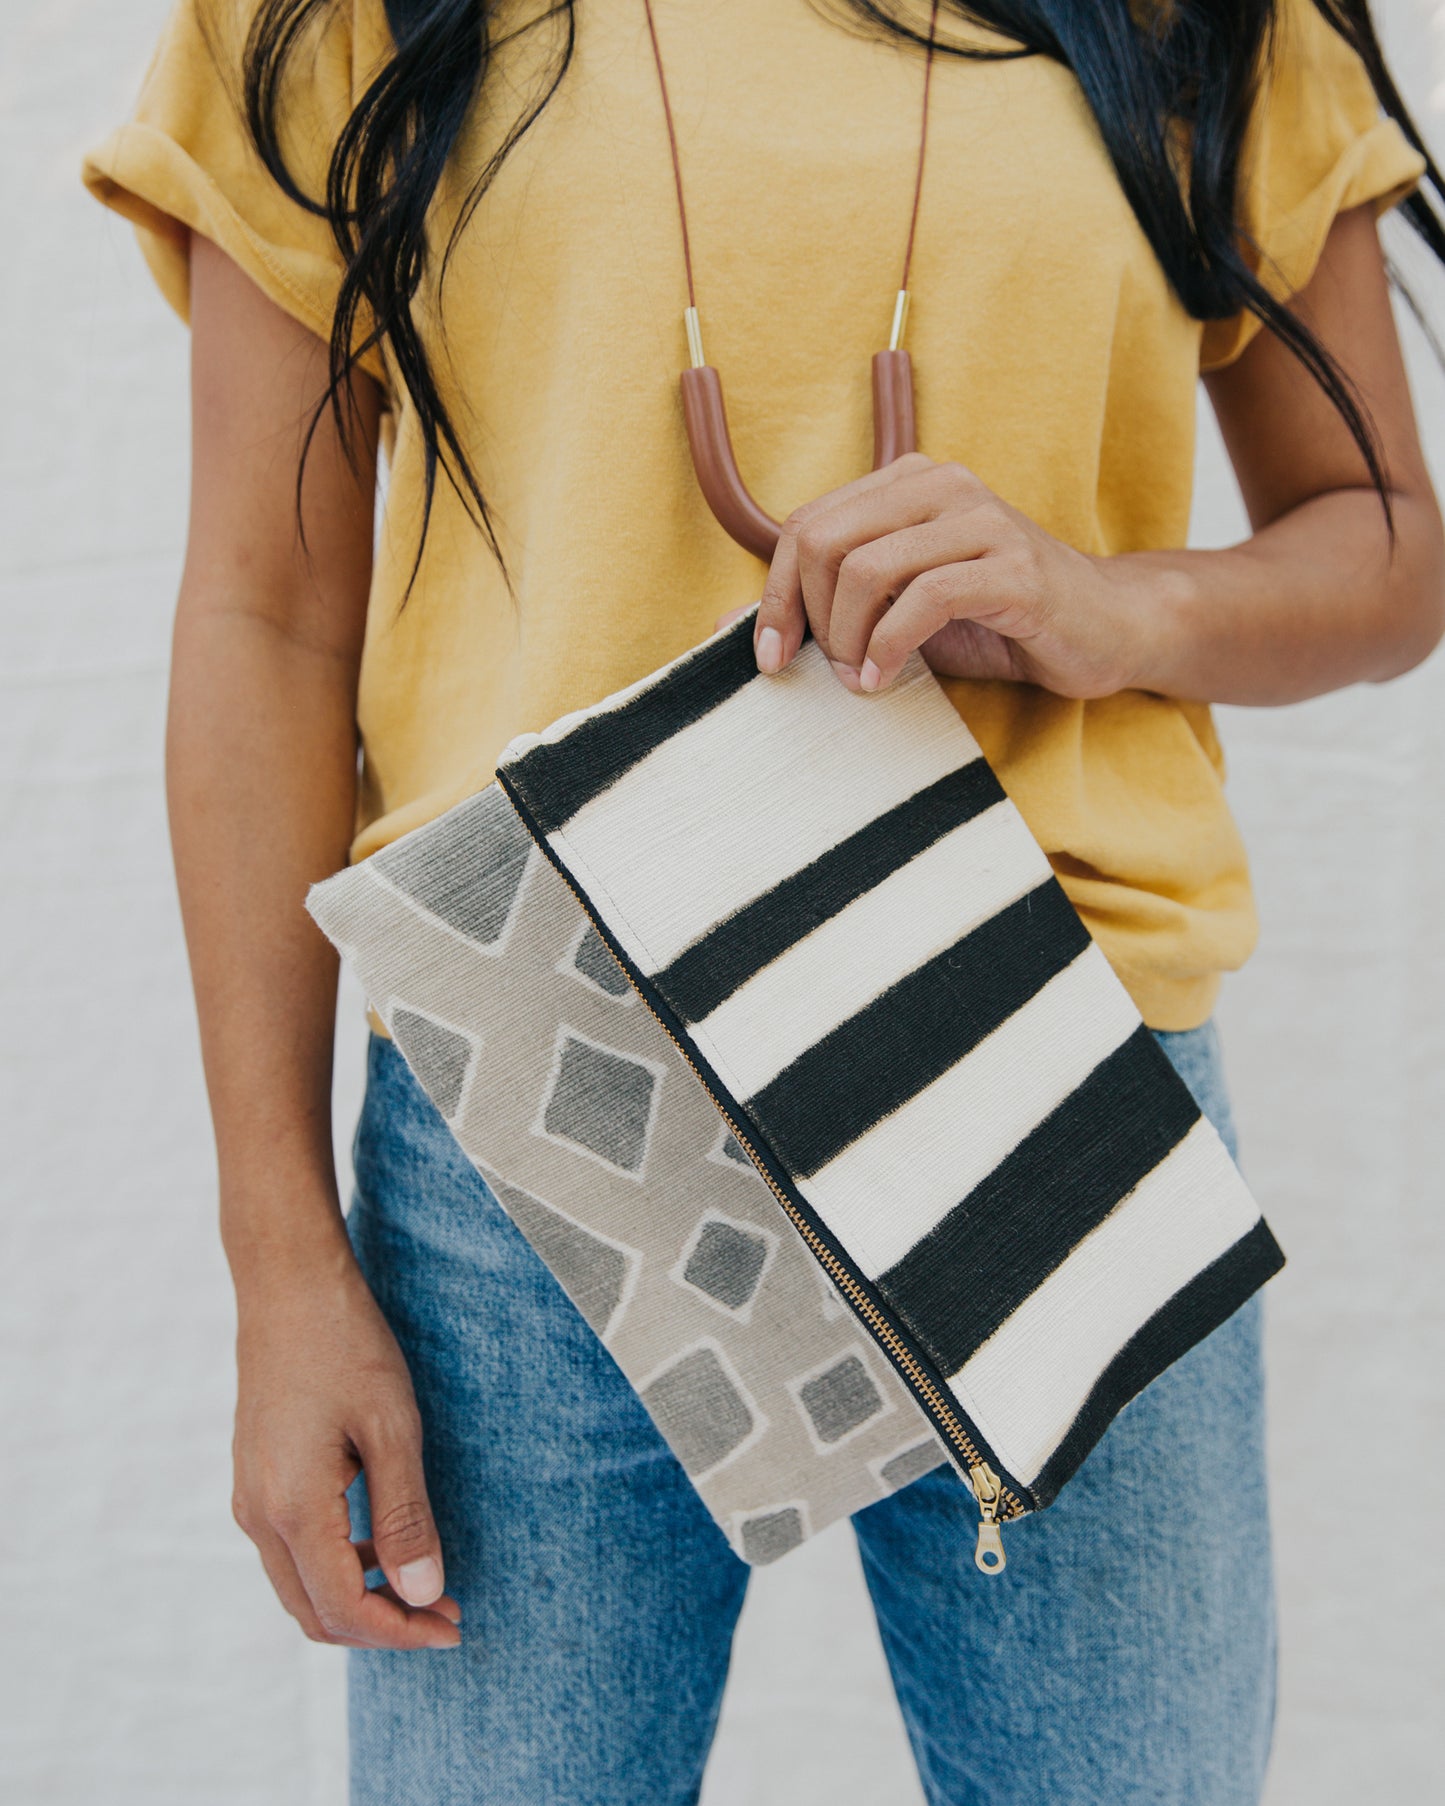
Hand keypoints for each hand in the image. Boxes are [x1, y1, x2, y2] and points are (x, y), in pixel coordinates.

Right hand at [230, 1235, 461, 1649]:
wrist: (289, 1287)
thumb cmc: (346, 1346)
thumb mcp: (391, 1428)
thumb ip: (404, 1516)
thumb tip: (421, 1592)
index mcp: (292, 1508)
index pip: (345, 1610)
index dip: (402, 1631)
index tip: (453, 1626)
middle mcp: (258, 1515)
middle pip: (316, 1613)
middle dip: (383, 1625)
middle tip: (445, 1610)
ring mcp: (250, 1497)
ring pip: (301, 1587)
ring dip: (361, 1597)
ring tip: (425, 1579)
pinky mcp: (255, 1478)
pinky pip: (293, 1552)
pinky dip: (339, 1567)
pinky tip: (384, 1541)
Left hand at [725, 453, 1150, 697]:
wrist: (1102, 627)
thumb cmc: (994, 620)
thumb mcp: (895, 612)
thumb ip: (825, 607)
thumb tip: (726, 623)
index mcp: (906, 482)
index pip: (806, 526)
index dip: (774, 595)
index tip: (770, 657)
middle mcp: (941, 485)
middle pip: (824, 541)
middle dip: (811, 618)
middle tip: (832, 669)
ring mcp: (980, 520)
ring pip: (866, 569)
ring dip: (848, 638)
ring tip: (862, 676)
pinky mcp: (1012, 567)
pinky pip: (923, 599)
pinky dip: (890, 646)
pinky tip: (885, 678)